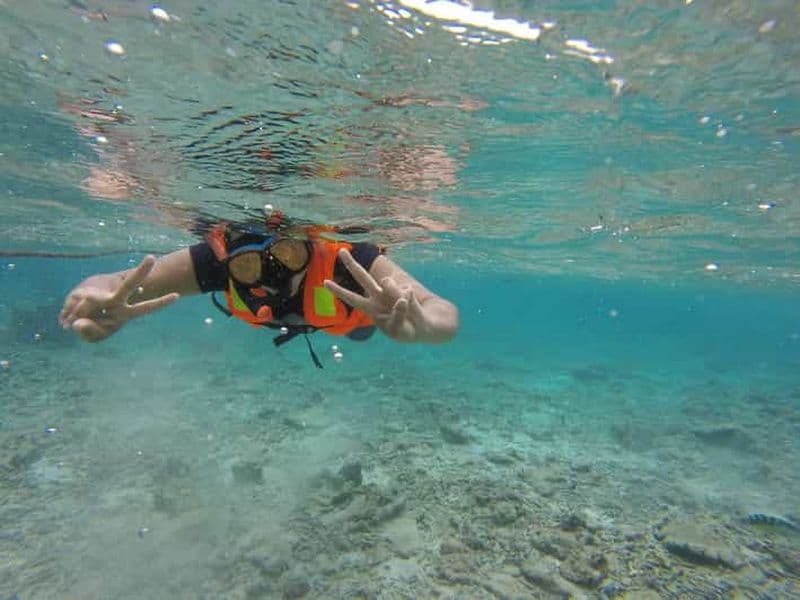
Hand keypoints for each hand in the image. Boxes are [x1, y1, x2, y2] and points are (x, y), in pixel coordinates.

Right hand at [59, 255, 178, 341]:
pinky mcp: (82, 293)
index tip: (177, 295)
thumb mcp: (94, 336)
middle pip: (130, 284)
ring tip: (74, 324)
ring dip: (79, 316)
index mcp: (125, 313)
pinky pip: (75, 304)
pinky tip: (68, 319)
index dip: (160, 303)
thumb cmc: (93, 329)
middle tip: (152, 258)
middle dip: (141, 271)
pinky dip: (68, 315)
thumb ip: (90, 332)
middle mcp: (116, 300)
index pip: (145, 308)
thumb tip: (80, 322)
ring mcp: (100, 295)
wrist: (77, 319)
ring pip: (90, 301)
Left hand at [324, 249, 430, 341]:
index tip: (324, 282)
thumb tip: (402, 297)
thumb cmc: (406, 331)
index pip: (353, 299)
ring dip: (395, 295)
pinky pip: (407, 293)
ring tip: (404, 310)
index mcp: (371, 309)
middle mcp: (378, 296)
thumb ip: (398, 313)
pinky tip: (414, 309)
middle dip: (352, 264)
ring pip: (388, 284)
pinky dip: (410, 304)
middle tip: (340, 251)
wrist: (427, 327)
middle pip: (363, 278)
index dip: (339, 291)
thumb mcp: (398, 329)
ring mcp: (392, 291)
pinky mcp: (406, 288)